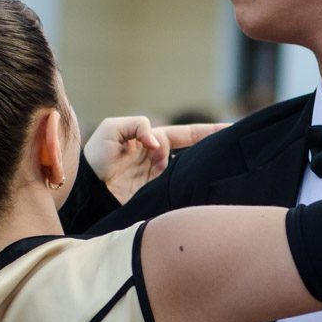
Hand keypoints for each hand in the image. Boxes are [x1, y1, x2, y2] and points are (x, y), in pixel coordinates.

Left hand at [83, 116, 228, 203]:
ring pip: (189, 171)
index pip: (188, 134)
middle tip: (236, 150)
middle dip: (214, 151)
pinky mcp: (157, 196)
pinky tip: (204, 186)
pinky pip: (178, 190)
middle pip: (195, 153)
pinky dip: (190, 188)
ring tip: (223, 166)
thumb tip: (158, 144)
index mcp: (154, 140)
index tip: (233, 128)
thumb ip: (139, 126)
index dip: (210, 131)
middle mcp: (162, 159)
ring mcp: (161, 179)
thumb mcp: (112, 128)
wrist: (84, 190)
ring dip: (203, 169)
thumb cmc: (94, 156)